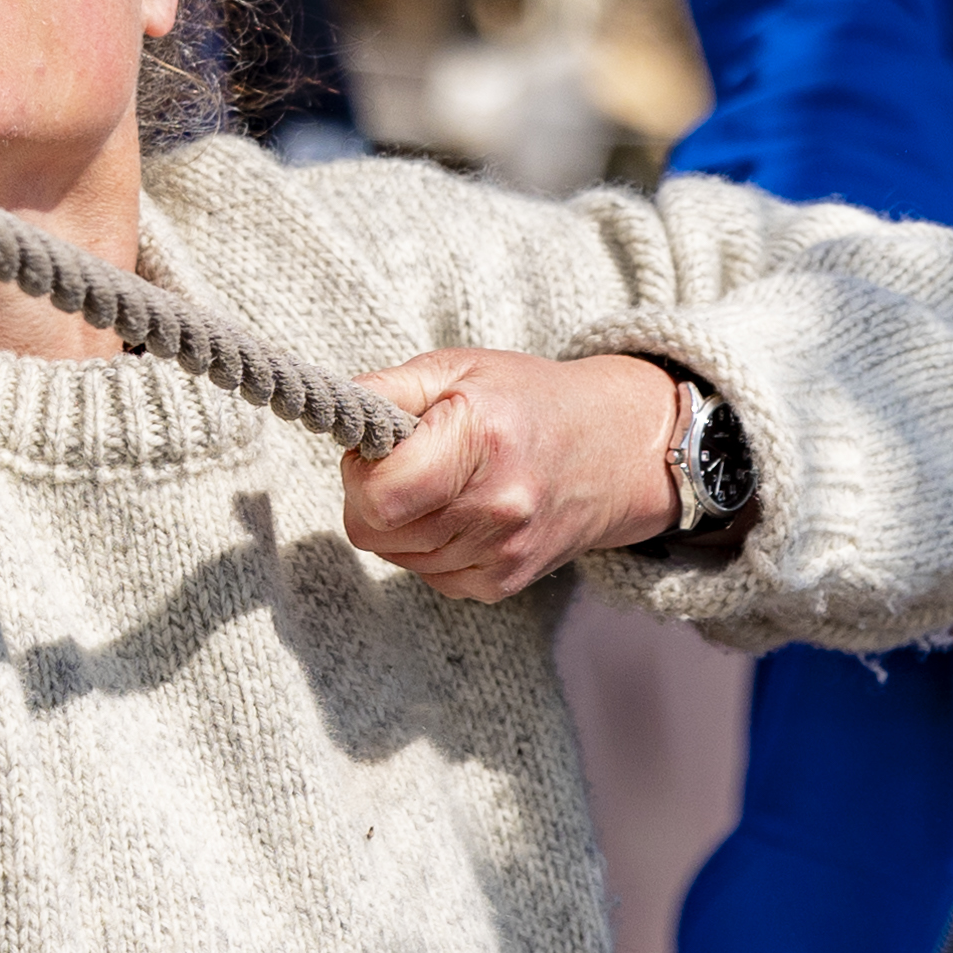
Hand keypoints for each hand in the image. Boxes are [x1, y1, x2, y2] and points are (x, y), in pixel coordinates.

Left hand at [342, 348, 689, 604]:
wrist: (615, 449)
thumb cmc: (525, 399)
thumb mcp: (457, 368)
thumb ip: (386, 390)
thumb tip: (338, 415)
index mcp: (480, 439)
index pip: (377, 494)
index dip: (360, 470)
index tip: (381, 446)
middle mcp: (497, 506)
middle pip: (374, 532)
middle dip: (374, 496)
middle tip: (411, 461)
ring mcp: (503, 553)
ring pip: (396, 557)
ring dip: (402, 524)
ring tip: (446, 483)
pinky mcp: (503, 584)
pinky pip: (427, 576)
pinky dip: (430, 548)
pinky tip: (464, 512)